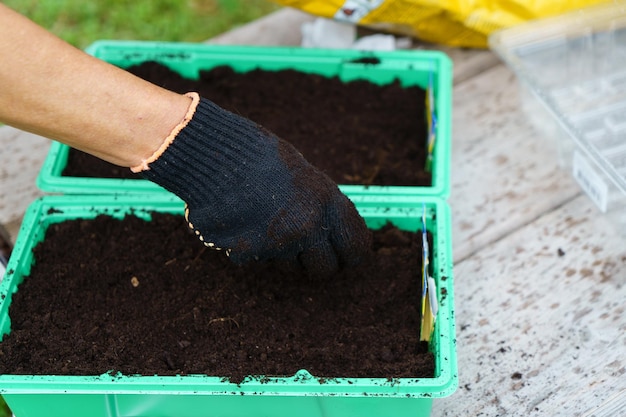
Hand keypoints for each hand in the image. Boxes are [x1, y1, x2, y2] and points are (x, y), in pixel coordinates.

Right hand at [135, 93, 371, 276]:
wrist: (213, 153)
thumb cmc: (259, 156)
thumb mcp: (303, 176)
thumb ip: (321, 206)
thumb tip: (334, 235)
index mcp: (328, 202)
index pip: (356, 246)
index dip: (351, 256)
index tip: (344, 258)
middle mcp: (308, 226)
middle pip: (324, 270)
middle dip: (314, 265)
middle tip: (304, 253)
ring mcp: (278, 243)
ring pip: (286, 265)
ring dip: (278, 251)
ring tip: (261, 218)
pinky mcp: (248, 253)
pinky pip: (254, 257)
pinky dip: (247, 245)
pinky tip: (238, 218)